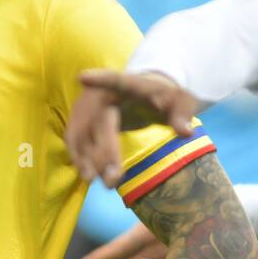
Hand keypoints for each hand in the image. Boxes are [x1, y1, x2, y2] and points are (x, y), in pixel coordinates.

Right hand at [66, 70, 198, 186]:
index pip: (114, 79)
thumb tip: (184, 132)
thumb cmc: (162, 97)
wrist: (143, 93)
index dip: (99, 79)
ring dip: (83, 157)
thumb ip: (183, 113)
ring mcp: (86, 105)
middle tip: (111, 180)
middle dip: (101, 151)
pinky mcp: (79, 118)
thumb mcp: (181, 101)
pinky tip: (86, 173)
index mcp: (127, 84)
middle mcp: (101, 92)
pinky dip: (77, 155)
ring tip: (93, 180)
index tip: (82, 78)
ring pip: (79, 131)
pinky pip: (73, 138)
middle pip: (96, 119)